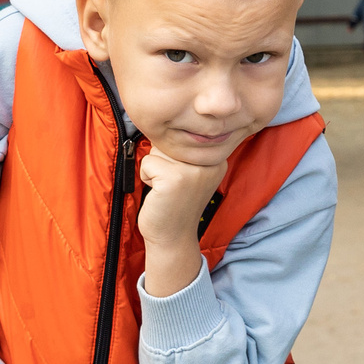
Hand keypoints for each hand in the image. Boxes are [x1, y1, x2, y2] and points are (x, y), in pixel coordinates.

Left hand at [136, 147, 227, 298]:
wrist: (173, 237)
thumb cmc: (176, 203)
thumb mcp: (193, 172)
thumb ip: (188, 152)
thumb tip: (166, 125)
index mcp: (217, 158)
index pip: (185, 136)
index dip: (173, 155)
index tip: (181, 179)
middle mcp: (210, 161)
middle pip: (171, 140)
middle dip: (163, 160)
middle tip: (173, 185)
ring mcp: (193, 170)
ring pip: (157, 149)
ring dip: (154, 168)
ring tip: (166, 188)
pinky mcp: (174, 178)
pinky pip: (147, 162)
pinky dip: (146, 177)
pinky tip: (159, 194)